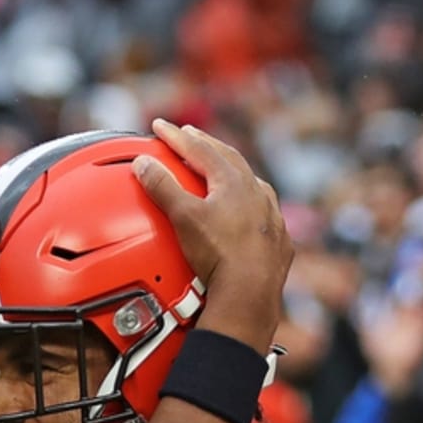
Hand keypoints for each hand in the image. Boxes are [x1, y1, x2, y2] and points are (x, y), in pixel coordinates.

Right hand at [136, 119, 290, 355]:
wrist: (251, 295)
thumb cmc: (220, 255)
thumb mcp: (184, 218)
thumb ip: (163, 187)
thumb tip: (144, 164)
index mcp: (234, 181)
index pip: (200, 148)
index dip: (176, 137)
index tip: (159, 127)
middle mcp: (258, 193)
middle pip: (229, 159)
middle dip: (206, 146)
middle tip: (190, 137)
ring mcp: (272, 217)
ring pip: (252, 185)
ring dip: (233, 174)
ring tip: (220, 171)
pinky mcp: (278, 243)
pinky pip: (264, 216)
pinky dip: (251, 208)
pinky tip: (247, 214)